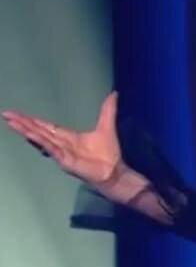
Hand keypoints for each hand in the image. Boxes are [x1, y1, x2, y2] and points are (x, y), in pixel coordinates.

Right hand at [2, 92, 145, 201]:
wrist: (114, 171)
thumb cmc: (109, 153)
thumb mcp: (107, 127)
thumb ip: (108, 111)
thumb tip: (114, 94)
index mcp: (67, 137)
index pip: (46, 127)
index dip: (32, 120)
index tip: (18, 114)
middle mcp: (61, 144)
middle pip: (38, 131)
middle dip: (23, 123)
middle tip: (6, 114)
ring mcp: (61, 153)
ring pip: (41, 139)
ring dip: (26, 130)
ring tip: (11, 122)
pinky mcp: (65, 160)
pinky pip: (51, 149)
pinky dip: (41, 142)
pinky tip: (30, 135)